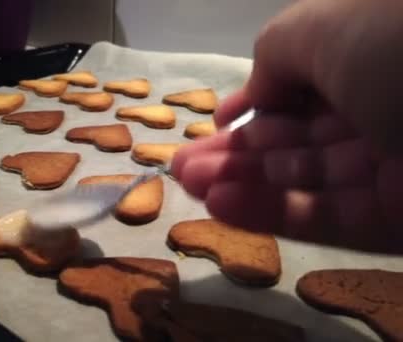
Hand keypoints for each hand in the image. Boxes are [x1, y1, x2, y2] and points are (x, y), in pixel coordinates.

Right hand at [172, 0, 402, 254]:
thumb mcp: (322, 27)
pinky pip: (330, 216)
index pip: (303, 89)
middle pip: (298, 140)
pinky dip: (273, 213)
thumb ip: (275, 56)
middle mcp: (385, 110)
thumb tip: (254, 94)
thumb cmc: (399, 40)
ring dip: (243, 185)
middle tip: (182, 166)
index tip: (211, 123)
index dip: (253, 106)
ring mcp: (397, 168)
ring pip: (307, 181)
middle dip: (236, 153)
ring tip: (191, 185)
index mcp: (370, 58)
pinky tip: (221, 205)